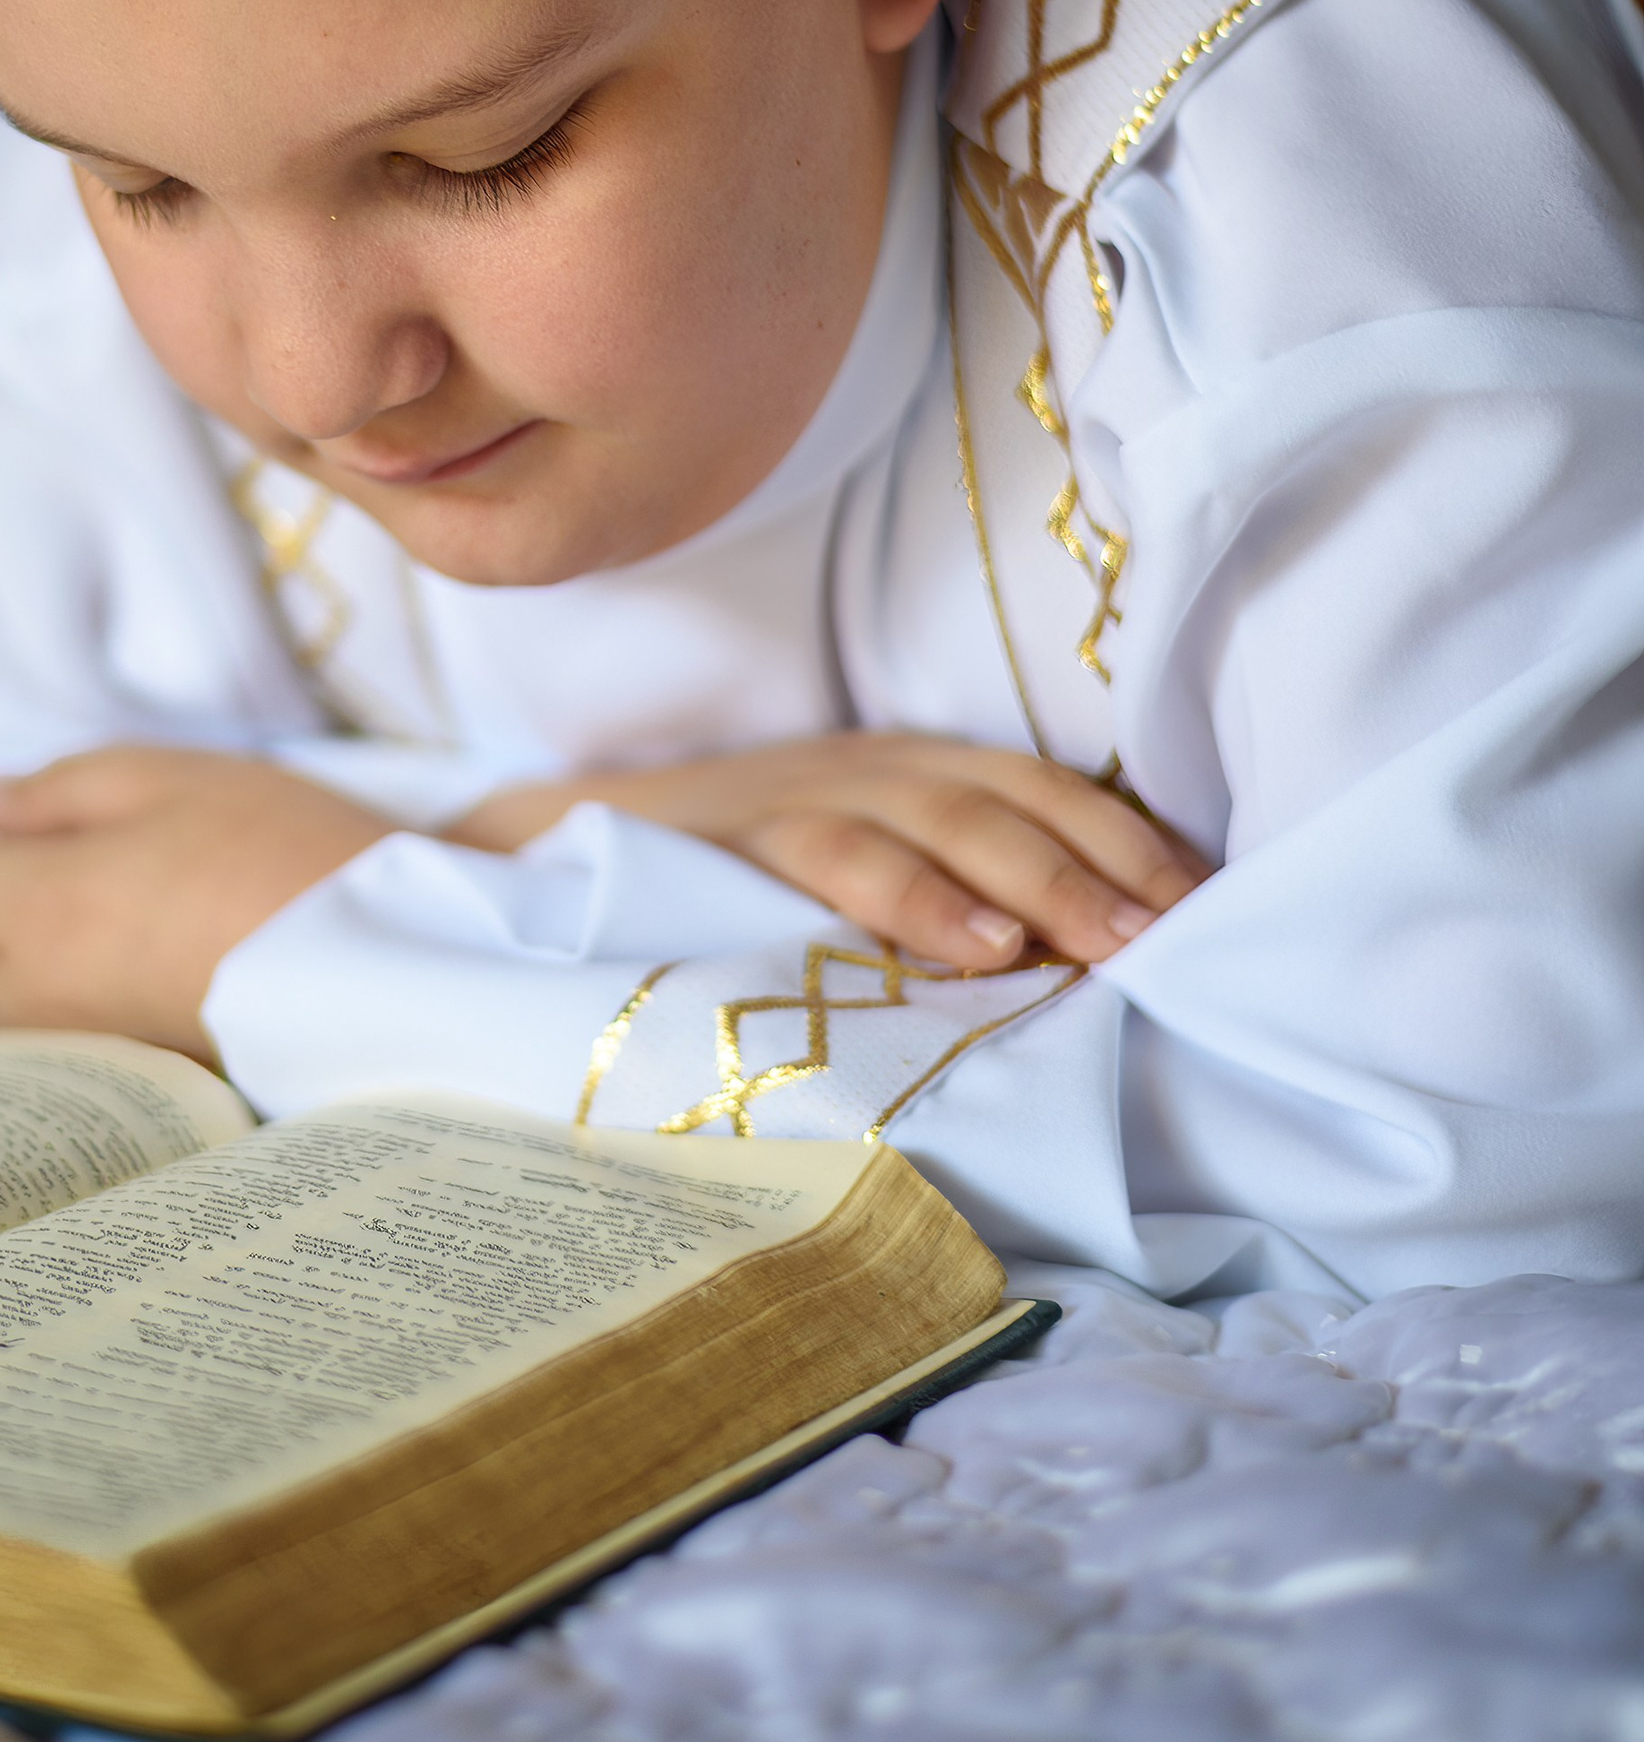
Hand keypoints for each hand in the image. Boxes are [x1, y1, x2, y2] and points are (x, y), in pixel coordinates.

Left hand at [0, 748, 391, 1052]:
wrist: (375, 954)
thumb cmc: (273, 847)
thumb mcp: (167, 776)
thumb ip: (59, 787)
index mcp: (39, 907)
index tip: (28, 838)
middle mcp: (43, 993)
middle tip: (81, 872)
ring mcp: (87, 1046)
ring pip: (6, 1014)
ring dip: (30, 969)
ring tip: (118, 925)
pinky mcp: (132, 1078)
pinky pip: (63, 1047)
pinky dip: (78, 1013)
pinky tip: (145, 974)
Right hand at [446, 732, 1208, 972]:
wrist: (533, 853)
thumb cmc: (712, 883)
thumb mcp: (836, 877)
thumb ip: (933, 900)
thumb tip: (1070, 970)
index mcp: (899, 774)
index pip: (1040, 790)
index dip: (1127, 840)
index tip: (1209, 907)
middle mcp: (861, 770)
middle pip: (1009, 799)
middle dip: (1105, 863)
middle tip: (1183, 932)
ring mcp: (794, 797)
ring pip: (939, 818)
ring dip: (1034, 876)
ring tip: (1103, 942)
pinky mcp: (730, 839)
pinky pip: (833, 856)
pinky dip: (912, 897)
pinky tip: (975, 945)